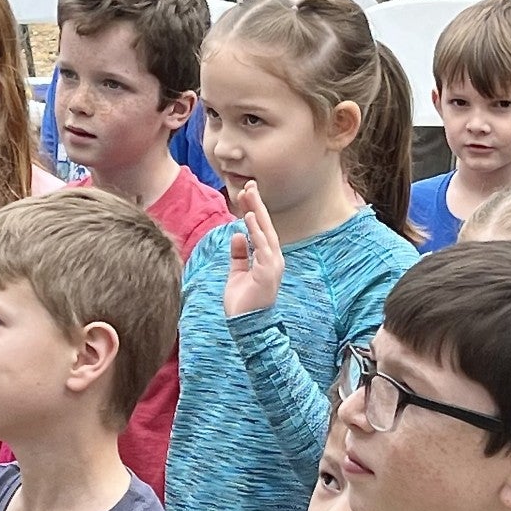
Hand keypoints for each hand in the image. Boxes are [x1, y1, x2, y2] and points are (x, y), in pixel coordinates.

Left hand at [222, 182, 283, 318]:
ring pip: (265, 232)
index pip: (261, 230)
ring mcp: (272, 265)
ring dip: (256, 212)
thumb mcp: (237, 273)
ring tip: (249, 194)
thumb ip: (239, 254)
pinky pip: (262, 247)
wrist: (246, 327)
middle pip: (265, 226)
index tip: (247, 193)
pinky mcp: (267, 272)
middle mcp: (273, 259)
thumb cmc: (243, 303)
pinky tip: (248, 217)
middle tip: (250, 184)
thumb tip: (238, 235)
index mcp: (267, 259)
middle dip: (257, 205)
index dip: (254, 211)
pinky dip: (255, 231)